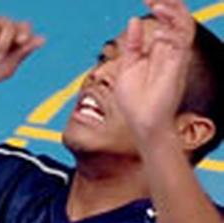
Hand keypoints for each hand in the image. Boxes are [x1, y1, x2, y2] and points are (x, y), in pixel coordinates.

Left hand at [115, 0, 195, 140]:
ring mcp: (176, 57)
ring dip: (171, 12)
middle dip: (168, 2)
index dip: (158, 4)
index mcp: (158, 50)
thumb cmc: (135, 101)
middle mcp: (170, 50)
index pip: (164, 19)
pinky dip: (170, 33)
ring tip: (155, 4)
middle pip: (177, 17)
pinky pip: (181, 42)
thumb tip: (134, 20)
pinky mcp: (178, 65)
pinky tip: (157, 32)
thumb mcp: (127, 66)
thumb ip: (132, 44)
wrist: (141, 123)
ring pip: (183, 24)